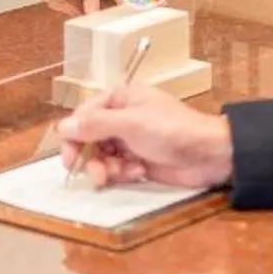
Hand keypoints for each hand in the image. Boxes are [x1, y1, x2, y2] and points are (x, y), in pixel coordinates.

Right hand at [55, 81, 233, 189]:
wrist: (210, 155)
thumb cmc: (172, 130)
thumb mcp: (131, 123)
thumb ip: (95, 124)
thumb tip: (62, 126)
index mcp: (120, 99)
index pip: (84, 116)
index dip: (74, 137)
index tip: (70, 159)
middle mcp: (122, 117)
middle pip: (90, 139)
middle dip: (92, 158)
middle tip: (95, 174)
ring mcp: (131, 140)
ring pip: (102, 157)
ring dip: (107, 168)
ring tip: (122, 174)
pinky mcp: (139, 160)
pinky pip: (117, 168)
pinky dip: (123, 173)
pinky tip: (139, 172)